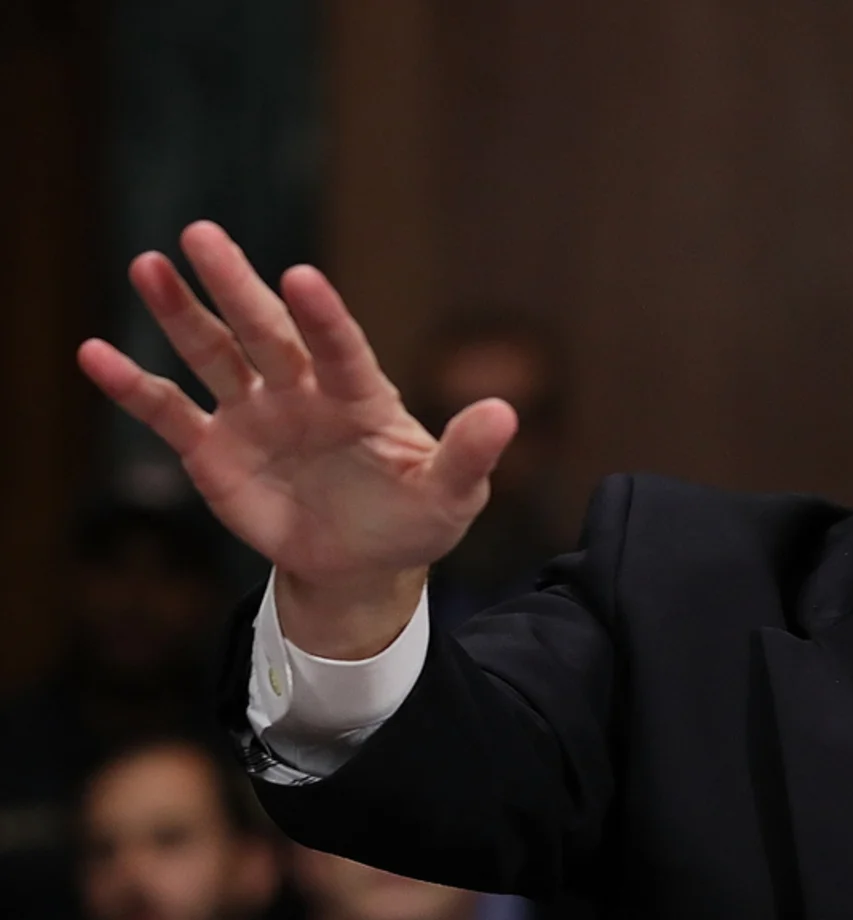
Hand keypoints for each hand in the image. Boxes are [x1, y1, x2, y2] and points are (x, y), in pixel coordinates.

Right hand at [78, 222, 517, 653]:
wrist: (363, 563)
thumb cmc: (414, 519)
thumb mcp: (451, 494)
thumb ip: (468, 454)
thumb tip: (505, 412)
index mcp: (361, 395)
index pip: (339, 348)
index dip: (322, 317)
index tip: (301, 278)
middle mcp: (303, 391)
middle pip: (266, 332)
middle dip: (236, 286)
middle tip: (202, 234)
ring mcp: (256, 415)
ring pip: (214, 354)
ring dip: (181, 313)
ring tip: (148, 265)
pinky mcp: (215, 450)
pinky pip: (170, 413)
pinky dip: (133, 387)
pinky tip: (95, 353)